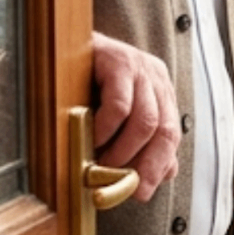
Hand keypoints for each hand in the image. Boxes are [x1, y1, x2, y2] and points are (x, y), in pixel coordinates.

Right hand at [91, 31, 179, 201]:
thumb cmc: (85, 81)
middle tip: (123, 184)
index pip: (172, 133)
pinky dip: (107, 130)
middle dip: (147, 163)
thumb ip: (142, 140)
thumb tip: (164, 174)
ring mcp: (139, 67)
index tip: (143, 191)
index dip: (159, 165)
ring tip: (103, 163)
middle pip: (166, 129)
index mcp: (160, 90)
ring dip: (123, 151)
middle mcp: (155, 77)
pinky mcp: (117, 62)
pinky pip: (120, 106)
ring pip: (146, 121)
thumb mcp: (118, 112)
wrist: (61, 42)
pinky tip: (93, 139)